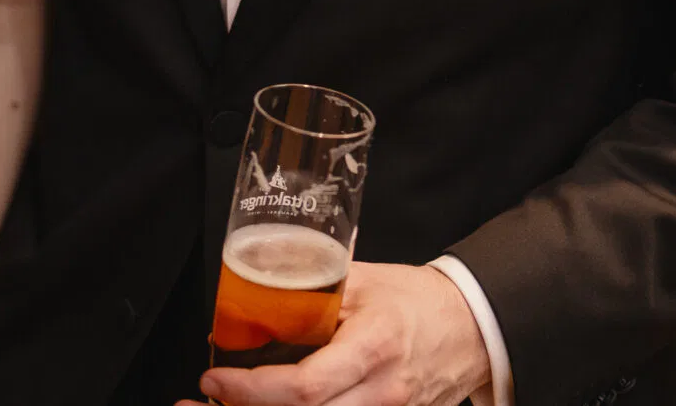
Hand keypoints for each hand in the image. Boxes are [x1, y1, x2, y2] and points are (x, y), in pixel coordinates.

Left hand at [192, 262, 491, 405]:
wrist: (471, 328)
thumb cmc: (414, 301)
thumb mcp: (362, 282)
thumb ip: (309, 288)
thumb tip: (246, 298)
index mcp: (374, 347)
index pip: (304, 387)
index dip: (251, 390)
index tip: (214, 379)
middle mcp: (382, 394)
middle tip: (203, 403)